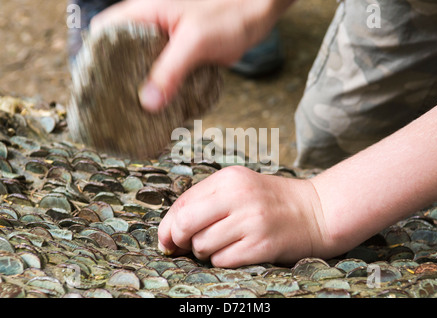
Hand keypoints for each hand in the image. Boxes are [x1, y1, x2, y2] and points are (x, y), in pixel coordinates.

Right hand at [91, 0, 292, 111]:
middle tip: (115, 108)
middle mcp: (150, 28)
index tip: (94, 86)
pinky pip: (165, 75)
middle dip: (118, 81)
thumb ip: (171, 70)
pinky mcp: (182, 57)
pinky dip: (163, 90)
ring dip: (142, 89)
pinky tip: (162, 108)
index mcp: (143, 14)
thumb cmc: (227, 13)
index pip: (104, 32)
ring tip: (135, 115)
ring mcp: (166, 44)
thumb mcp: (194, 41)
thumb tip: (148, 102)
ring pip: (144, 68)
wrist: (257, 14)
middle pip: (121, 55)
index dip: (94, 57)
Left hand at [157, 166, 327, 267]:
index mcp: (228, 178)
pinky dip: (222, 260)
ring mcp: (251, 221)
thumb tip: (169, 231)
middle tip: (186, 246)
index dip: (167, 226)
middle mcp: (238, 196)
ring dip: (205, 252)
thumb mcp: (239, 187)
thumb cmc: (270, 201)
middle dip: (178, 240)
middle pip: (185, 224)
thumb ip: (205, 201)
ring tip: (222, 244)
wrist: (316, 211)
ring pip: (202, 246)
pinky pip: (223, 260)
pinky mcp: (262, 244)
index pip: (182, 203)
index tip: (168, 239)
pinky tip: (236, 251)